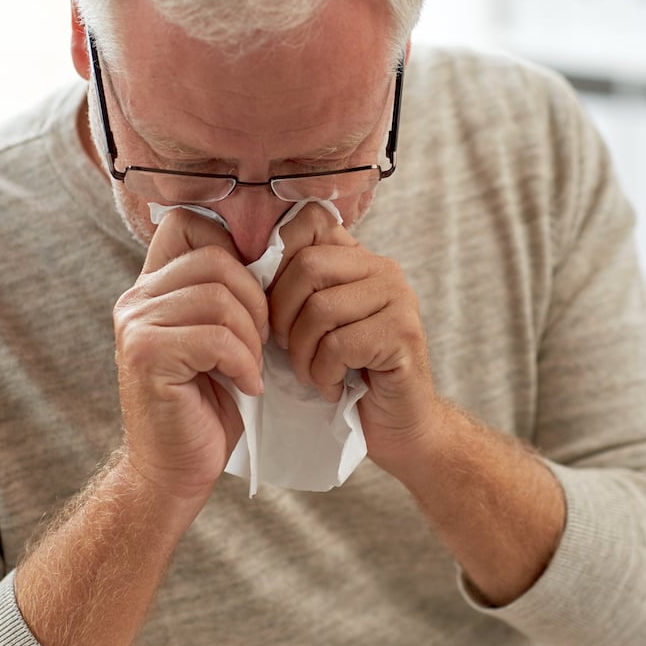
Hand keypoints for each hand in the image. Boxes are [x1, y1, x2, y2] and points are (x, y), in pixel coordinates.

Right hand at [112, 209, 268, 497]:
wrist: (176, 469)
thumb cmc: (210, 402)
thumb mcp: (223, 336)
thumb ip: (229, 293)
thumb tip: (276, 250)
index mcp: (154, 285)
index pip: (188, 222)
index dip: (233, 247)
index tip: (255, 293)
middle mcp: (137, 298)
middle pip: (216, 260)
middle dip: (256, 301)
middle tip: (262, 342)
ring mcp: (136, 325)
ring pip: (220, 298)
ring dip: (252, 337)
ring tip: (251, 366)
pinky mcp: (146, 356)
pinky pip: (216, 337)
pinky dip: (243, 363)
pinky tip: (246, 385)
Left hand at [269, 203, 441, 467]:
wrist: (394, 424)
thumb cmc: (344, 373)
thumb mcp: (311, 324)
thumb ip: (292, 289)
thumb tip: (241, 264)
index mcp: (358, 258)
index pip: (309, 221)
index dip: (277, 259)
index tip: (269, 304)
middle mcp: (383, 269)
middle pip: (308, 266)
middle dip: (282, 315)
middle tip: (286, 350)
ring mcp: (399, 299)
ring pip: (321, 309)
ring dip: (303, 353)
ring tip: (312, 373)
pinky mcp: (403, 334)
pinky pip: (340, 345)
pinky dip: (325, 374)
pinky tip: (334, 386)